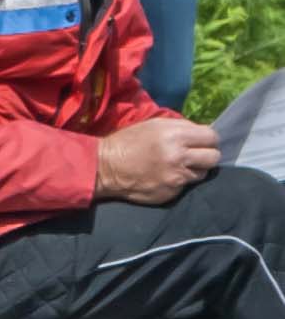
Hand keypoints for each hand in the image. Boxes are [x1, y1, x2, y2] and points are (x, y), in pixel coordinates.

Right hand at [95, 115, 219, 204]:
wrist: (104, 168)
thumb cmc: (128, 142)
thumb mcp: (154, 125)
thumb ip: (181, 127)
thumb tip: (201, 134)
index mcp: (176, 136)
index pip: (212, 137)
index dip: (207, 139)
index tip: (200, 142)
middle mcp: (179, 157)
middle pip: (213, 157)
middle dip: (206, 155)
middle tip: (194, 155)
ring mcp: (175, 178)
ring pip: (201, 174)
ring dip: (193, 170)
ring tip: (177, 167)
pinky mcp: (169, 193)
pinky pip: (184, 186)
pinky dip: (178, 182)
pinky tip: (163, 177)